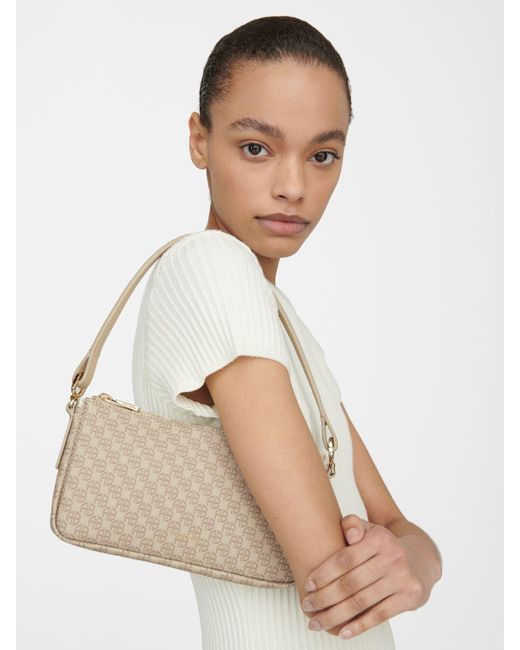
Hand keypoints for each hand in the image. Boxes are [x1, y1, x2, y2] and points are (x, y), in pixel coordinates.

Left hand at [301, 514, 434, 639]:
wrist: (422, 560)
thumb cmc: (384, 545)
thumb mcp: (370, 529)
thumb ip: (353, 525)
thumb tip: (349, 534)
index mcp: (379, 538)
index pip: (345, 558)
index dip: (324, 573)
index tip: (308, 586)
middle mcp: (393, 557)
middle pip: (351, 583)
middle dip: (325, 597)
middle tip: (307, 606)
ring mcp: (402, 579)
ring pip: (361, 601)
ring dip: (335, 615)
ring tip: (317, 623)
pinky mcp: (410, 598)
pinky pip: (379, 615)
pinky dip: (359, 626)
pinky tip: (342, 632)